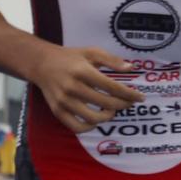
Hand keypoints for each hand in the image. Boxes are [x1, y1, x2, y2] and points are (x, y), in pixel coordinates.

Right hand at [30, 45, 144, 134]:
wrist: (40, 64)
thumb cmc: (69, 57)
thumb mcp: (91, 52)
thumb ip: (111, 60)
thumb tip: (130, 68)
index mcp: (83, 71)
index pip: (112, 87)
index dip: (129, 94)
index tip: (140, 97)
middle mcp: (72, 87)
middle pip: (106, 103)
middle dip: (123, 105)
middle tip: (129, 103)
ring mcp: (64, 101)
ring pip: (93, 118)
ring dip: (108, 116)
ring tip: (112, 111)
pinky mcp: (57, 111)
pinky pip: (76, 127)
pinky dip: (89, 127)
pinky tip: (95, 120)